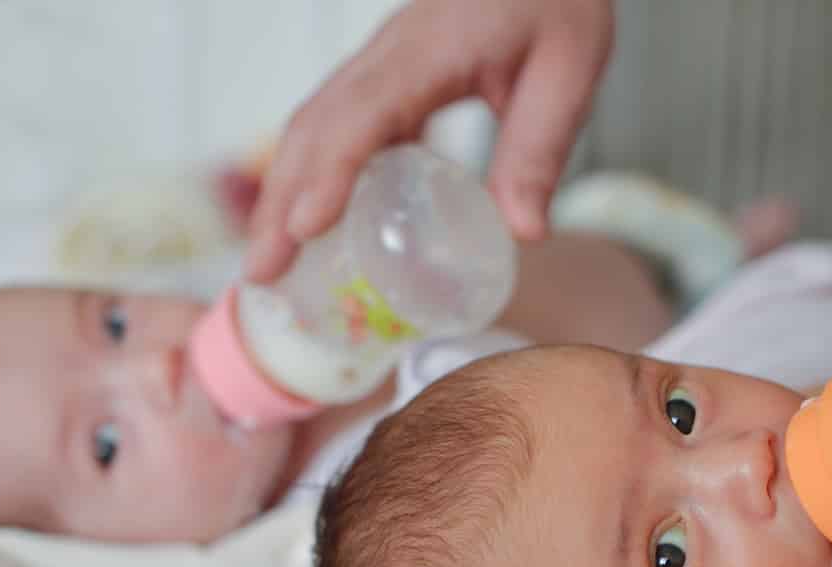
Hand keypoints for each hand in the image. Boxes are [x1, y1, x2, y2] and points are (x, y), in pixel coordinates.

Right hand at [244, 0, 614, 281]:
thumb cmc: (557, 1)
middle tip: (262, 273)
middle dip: (280, 201)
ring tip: (270, 260)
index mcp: (431, 50)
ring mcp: (380, 62)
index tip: (303, 228)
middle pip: (315, 125)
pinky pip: (335, 125)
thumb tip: (523, 234)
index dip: (329, 170)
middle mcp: (389, 54)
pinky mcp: (386, 75)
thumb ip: (540, 150)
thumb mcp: (569, 73)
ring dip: (283, 192)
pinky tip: (311, 223)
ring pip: (314, 125)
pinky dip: (312, 175)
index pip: (365, 112)